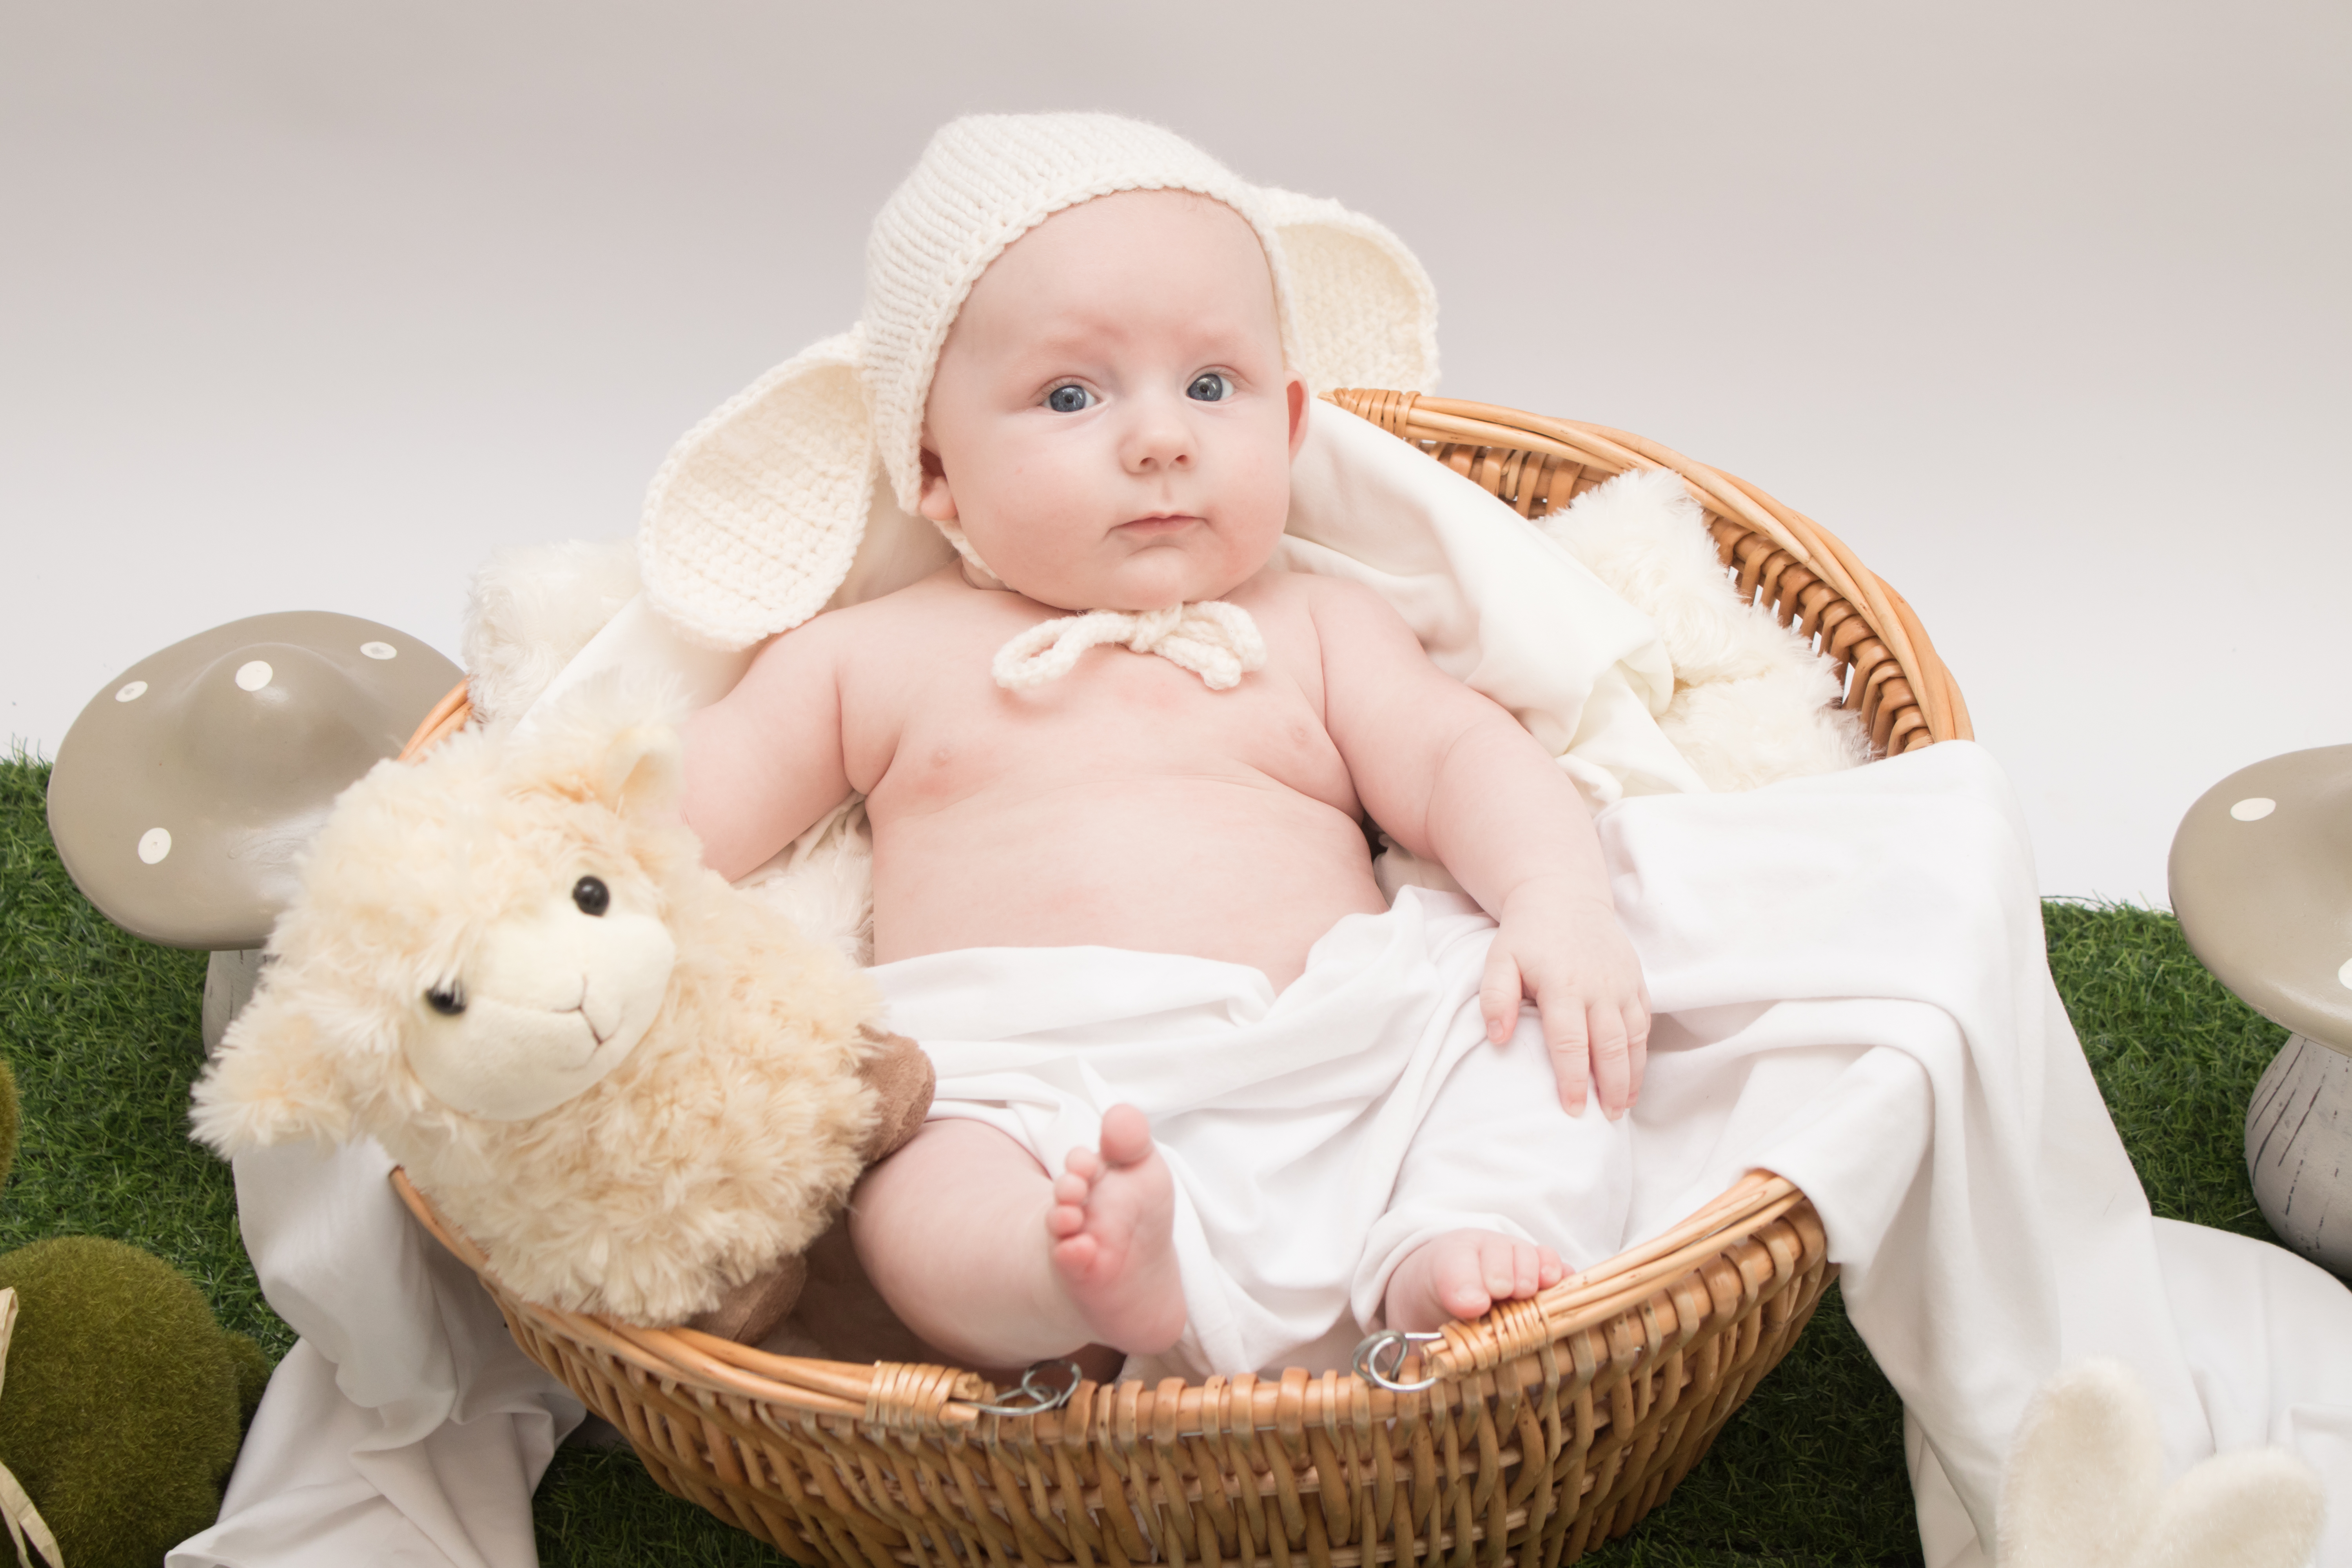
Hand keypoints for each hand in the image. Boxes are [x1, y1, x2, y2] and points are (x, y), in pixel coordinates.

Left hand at [1478, 884, 1649, 1119]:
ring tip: (1623, 1108)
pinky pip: (1645, 1022)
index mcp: (1563, 985)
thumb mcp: (1500, 959)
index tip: (1573, 1109)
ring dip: (1631, 1076)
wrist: (1563, 896)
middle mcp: (1599, 987)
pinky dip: (1642, 1052)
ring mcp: (1622, 984)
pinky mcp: (1636, 980)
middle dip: (1610, 1087)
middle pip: (1610, 1046)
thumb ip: (1496, 997)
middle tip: (1606, 1120)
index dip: (1573, 1079)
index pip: (1570, 1042)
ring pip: (1634, 1038)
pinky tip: (1634, 1075)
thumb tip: (1496, 1038)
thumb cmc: (1526, 935)